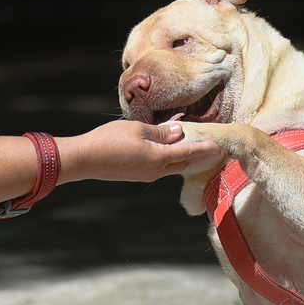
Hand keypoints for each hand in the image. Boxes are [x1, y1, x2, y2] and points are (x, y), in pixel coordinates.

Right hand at [57, 119, 221, 184]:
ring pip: (171, 167)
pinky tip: (170, 156)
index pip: (187, 152)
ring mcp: (145, 175)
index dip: (203, 149)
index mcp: (158, 158)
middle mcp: (155, 170)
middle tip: (213, 153)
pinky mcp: (136, 174)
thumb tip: (177, 132)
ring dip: (184, 160)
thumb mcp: (137, 129)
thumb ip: (160, 131)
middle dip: (198, 158)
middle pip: (182, 164)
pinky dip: (170, 161)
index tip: (218, 147)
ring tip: (195, 153)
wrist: (85, 159)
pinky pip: (160, 168)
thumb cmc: (110, 140)